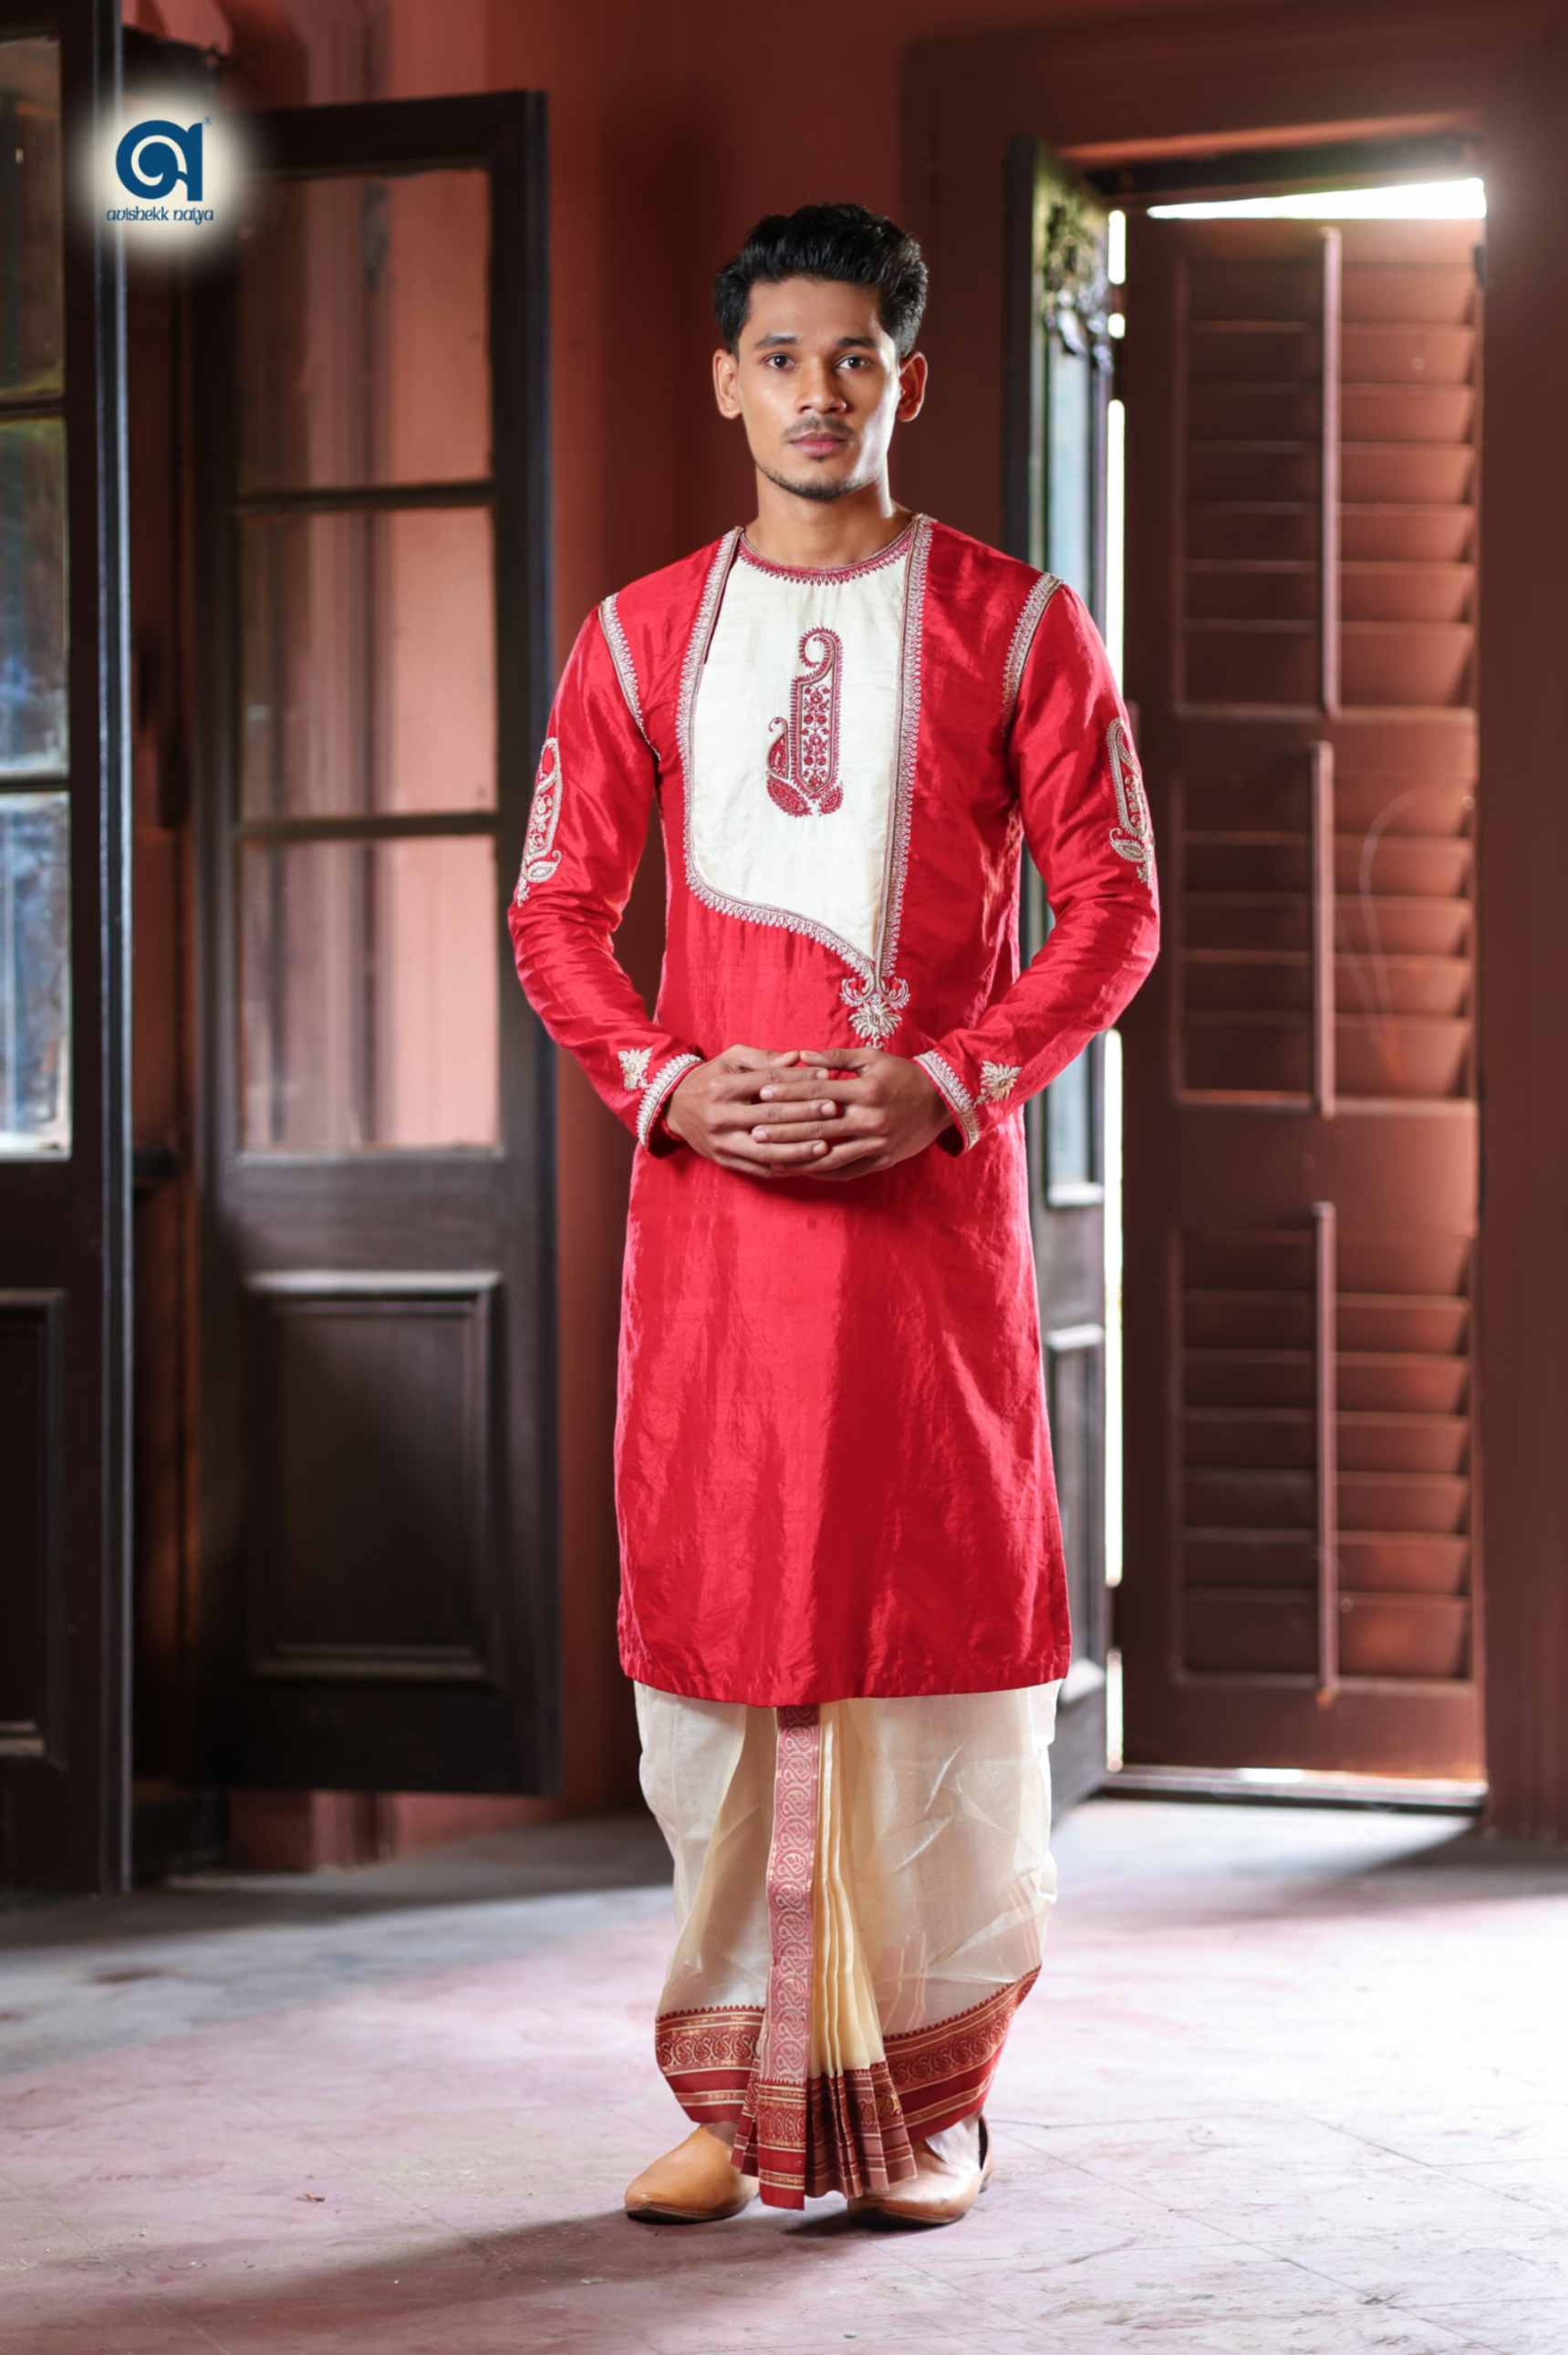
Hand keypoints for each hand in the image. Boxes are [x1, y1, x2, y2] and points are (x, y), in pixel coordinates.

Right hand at [662, 1045, 852, 1176]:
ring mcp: (722, 1142)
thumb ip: (764, 1058)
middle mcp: (720, 1116)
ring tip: (825, 1144)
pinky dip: (783, 1166)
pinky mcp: (724, 1160)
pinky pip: (758, 1167)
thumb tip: (797, 1057)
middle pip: (771, 1115)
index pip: (768, 1082)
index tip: (825, 1077)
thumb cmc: (711, 1079)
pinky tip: (805, 1164)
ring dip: (798, 1148)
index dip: (798, 1079)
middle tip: (834, 1109)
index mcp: (723, 1087)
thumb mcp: (730, 1060)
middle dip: (806, 1113)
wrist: (674, 1107)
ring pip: (766, 1148)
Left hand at [740, 1046, 952, 1179]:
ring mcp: (877, 1142)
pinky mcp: (883, 1160)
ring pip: (830, 1154)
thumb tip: (801, 1055)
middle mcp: (871, 1118)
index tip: (762, 1095)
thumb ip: (837, 1055)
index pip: (818, 1091)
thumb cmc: (903, 1074)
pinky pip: (848, 1170)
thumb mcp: (873, 1057)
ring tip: (771, 1159)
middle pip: (818, 1125)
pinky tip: (801, 1171)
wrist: (943, 1100)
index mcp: (866, 1090)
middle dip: (784, 1129)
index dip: (787, 1093)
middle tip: (755, 1132)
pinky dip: (823, 1172)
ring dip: (798, 1158)